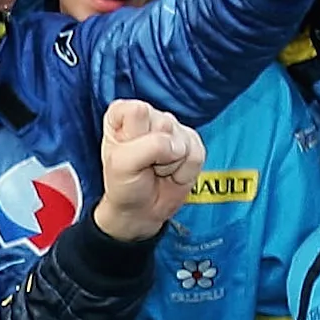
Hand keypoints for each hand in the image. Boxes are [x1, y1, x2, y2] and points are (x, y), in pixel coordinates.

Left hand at [91, 98, 203, 240]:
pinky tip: (172, 173)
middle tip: (145, 165)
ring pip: (183, 141)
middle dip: (156, 152)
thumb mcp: (122, 164)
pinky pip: (197, 154)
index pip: (138, 110)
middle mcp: (149, 116)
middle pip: (164, 124)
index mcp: (123, 113)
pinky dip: (184, 171)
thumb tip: (178, 145)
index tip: (128, 152)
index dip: (136, 136)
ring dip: (170, 164)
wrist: (141, 209)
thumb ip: (149, 146)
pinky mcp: (191, 142)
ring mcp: (172, 128)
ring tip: (157, 169)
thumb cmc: (124, 184)